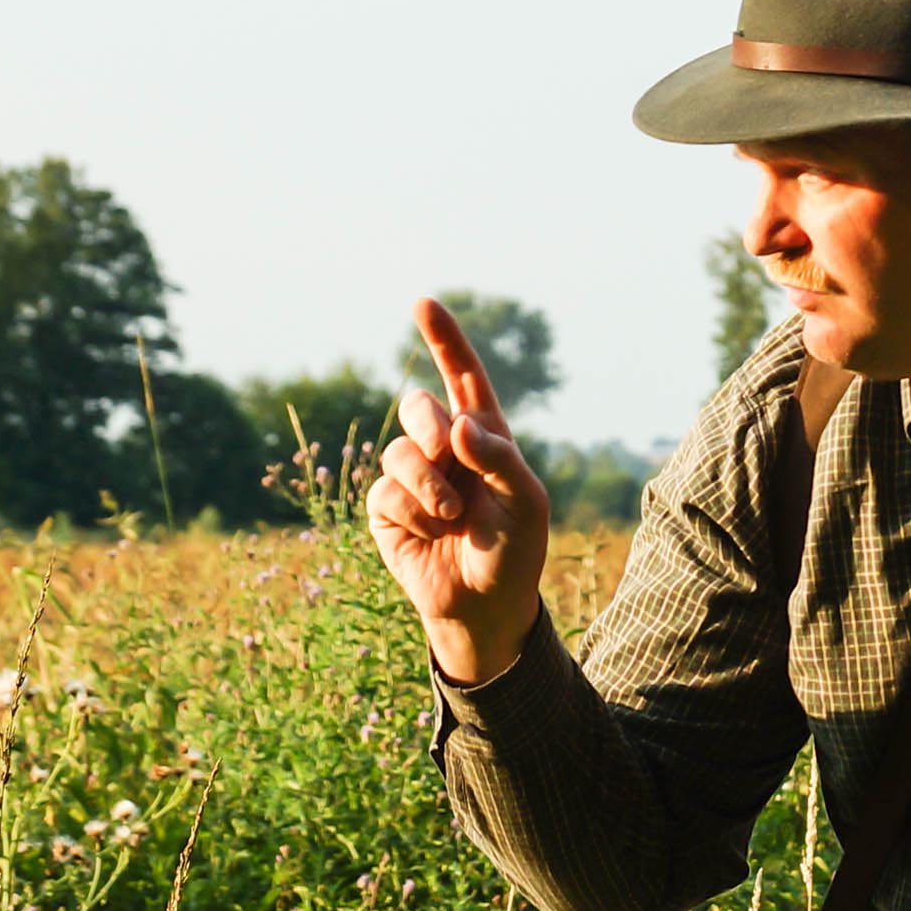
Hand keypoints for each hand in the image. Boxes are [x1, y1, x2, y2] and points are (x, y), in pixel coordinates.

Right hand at [365, 296, 553, 683]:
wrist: (486, 606)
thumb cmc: (516, 551)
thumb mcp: (527, 503)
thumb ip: (500, 458)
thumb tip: (459, 423)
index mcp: (483, 436)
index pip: (462, 377)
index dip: (444, 340)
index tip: (424, 304)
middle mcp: (443, 450)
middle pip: (418, 406)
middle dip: (428, 426)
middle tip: (447, 452)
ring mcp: (411, 478)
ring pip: (398, 453)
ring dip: (426, 484)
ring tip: (450, 515)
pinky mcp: (386, 510)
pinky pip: (383, 493)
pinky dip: (411, 514)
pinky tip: (429, 534)